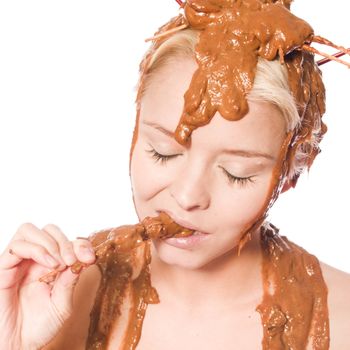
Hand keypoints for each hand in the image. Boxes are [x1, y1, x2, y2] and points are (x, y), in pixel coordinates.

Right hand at [0, 223, 95, 349]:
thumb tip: (84, 257)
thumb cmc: (39, 327)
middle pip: (49, 230)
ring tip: (58, 263)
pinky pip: (17, 246)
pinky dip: (37, 250)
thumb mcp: (62, 303)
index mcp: (51, 265)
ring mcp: (19, 262)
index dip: (80, 244)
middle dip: (65, 241)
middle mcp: (35, 260)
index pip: (66, 241)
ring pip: (30, 230)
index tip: (90, 257)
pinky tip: (48, 264)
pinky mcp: (4, 268)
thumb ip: (70, 280)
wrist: (18, 346)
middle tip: (72, 260)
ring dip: (50, 243)